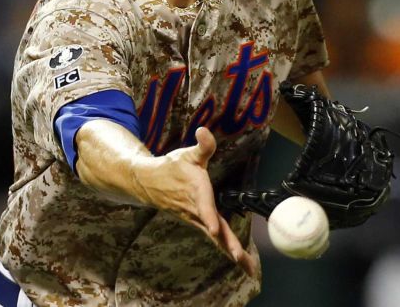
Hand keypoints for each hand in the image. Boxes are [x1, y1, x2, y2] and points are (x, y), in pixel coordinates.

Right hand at [131, 127, 256, 276]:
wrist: (150, 183)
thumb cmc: (173, 167)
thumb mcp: (187, 154)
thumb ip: (202, 146)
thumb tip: (204, 131)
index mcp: (195, 191)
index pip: (203, 205)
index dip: (208, 217)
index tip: (212, 230)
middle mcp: (196, 210)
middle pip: (214, 230)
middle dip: (227, 244)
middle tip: (240, 258)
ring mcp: (197, 220)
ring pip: (217, 239)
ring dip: (232, 252)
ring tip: (249, 268)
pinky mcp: (199, 224)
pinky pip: (217, 239)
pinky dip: (228, 249)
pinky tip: (242, 261)